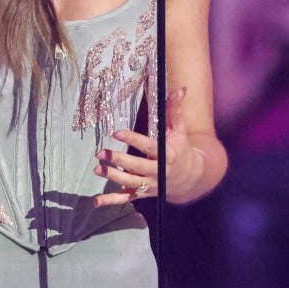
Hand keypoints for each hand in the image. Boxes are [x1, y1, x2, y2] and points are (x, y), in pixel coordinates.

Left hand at [91, 87, 204, 205]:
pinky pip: (127, 199)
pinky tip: (96, 201)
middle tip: (101, 152)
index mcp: (167, 154)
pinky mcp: (144, 193)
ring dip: (113, 177)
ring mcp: (151, 185)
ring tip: (98, 169)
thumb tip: (180, 88)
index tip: (117, 133)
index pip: (149, 147)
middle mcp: (159, 171)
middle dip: (118, 161)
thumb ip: (174, 110)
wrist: (192, 178)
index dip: (133, 140)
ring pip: (131, 184)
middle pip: (137, 167)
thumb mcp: (179, 129)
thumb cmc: (182, 149)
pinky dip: (112, 201)